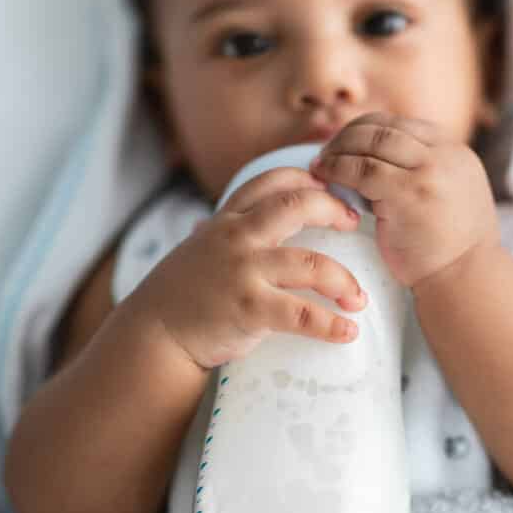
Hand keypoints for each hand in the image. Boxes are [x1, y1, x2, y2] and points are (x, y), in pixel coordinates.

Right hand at [127, 168, 367, 369]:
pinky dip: (331, 324)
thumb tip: (223, 219)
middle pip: (296, 205)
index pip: (271, 180)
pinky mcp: (249, 309)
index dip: (307, 178)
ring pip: (311, 264)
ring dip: (344, 281)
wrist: (154, 335)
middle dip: (333, 209)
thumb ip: (221, 233)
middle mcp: (236, 237)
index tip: (331, 189)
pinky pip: (303, 314)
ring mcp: (243, 272)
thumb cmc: (181, 294)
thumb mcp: (200, 249)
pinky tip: (348, 331)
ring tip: (358, 298)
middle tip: (354, 223)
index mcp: (227, 220)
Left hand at [310, 112, 499, 291]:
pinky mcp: (409, 194)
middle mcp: (444, 155)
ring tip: (320, 164)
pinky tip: (323, 177)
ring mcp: (428, 172)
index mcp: (454, 151)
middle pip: (383, 128)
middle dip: (347, 136)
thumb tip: (375, 158)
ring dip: (339, 150)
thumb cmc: (450, 246)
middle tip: (326, 152)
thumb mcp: (449, 194)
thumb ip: (423, 171)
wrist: (466, 278)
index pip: (400, 125)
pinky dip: (337, 169)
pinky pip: (362, 170)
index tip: (343, 144)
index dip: (365, 130)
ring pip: (371, 143)